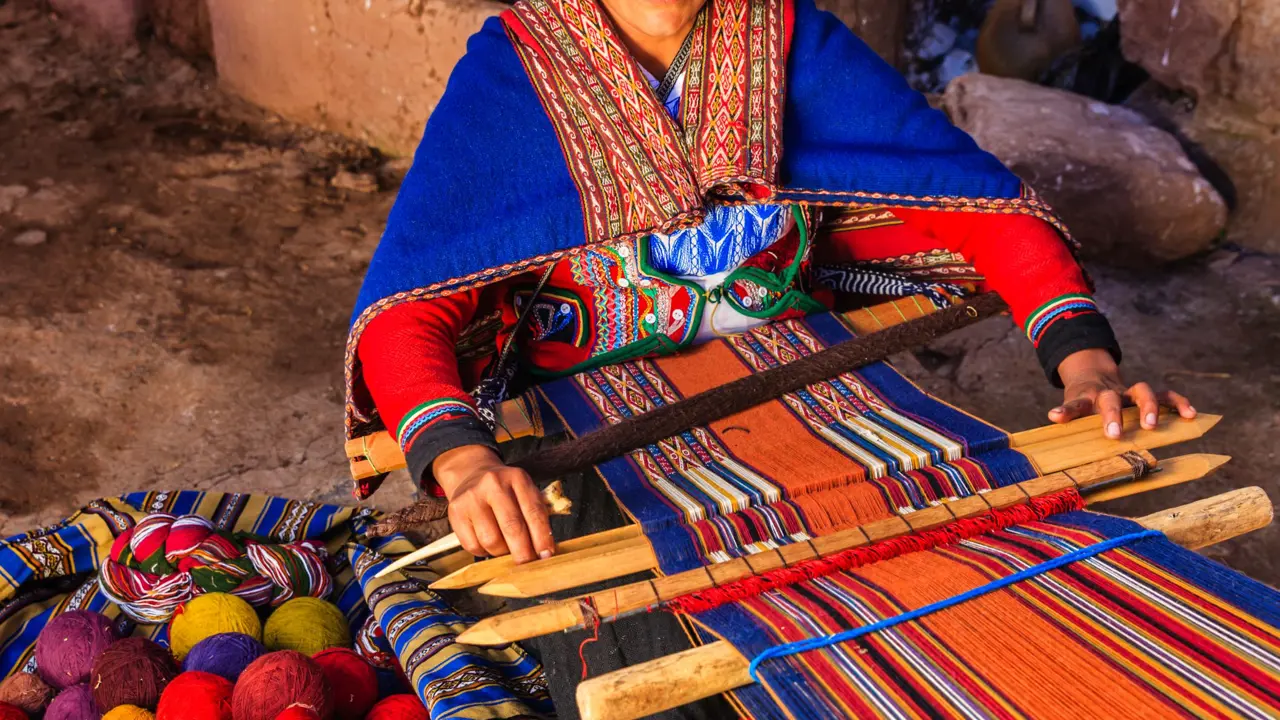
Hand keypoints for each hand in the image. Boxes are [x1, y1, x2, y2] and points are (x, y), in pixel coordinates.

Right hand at [433, 444, 554, 562]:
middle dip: (523, 552)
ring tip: (506, 549)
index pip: (534, 512)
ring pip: (491, 540)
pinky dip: (484, 552)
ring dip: (502, 552)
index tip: (546, 555)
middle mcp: (493, 485)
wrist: (471, 474)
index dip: (542, 537)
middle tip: (528, 564)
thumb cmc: (504, 490)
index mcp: (517, 478)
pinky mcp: (456, 512)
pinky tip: (488, 544)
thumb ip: (536, 515)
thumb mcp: (524, 491)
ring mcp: (472, 498)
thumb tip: (544, 551)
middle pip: (512, 527)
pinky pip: (473, 545)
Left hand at [1050, 348, 1195, 438]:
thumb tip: (1052, 420)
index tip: (1055, 417)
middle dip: (1113, 415)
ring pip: (1141, 391)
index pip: (1075, 404)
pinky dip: (1177, 403)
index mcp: (1085, 398)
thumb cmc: (1082, 400)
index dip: (1066, 411)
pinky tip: (1190, 414)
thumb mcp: (1071, 406)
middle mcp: (1108, 393)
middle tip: (1114, 434)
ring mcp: (1127, 393)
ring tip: (1151, 425)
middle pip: (1110, 398)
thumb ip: (1069, 415)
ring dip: (1148, 407)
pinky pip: (1165, 396)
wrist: (1092, 375)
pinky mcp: (1144, 395)